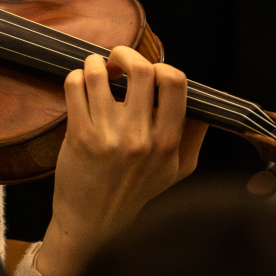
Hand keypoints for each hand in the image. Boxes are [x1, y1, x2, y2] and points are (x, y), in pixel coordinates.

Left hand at [35, 46, 207, 275]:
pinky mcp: (79, 135)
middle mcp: (140, 136)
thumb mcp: (178, 171)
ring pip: (99, 73)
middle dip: (125, 53)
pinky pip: (74, 86)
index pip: (175, 82)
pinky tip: (79, 85)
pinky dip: (76, 76)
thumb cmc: (135, 193)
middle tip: (117, 60)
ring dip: (95, 62)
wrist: (94, 223)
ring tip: (95, 69)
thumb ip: (193, 135)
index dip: (161, 66)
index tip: (148, 72)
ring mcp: (108, 134)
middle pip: (140, 68)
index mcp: (168, 141)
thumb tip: (201, 102)